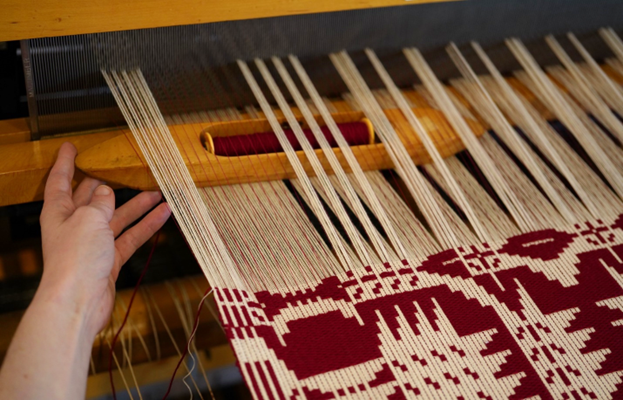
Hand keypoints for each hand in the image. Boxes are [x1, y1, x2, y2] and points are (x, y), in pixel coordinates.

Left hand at [39, 142, 170, 337]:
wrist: (78, 301)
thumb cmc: (75, 259)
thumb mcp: (89, 219)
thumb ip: (100, 202)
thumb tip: (106, 191)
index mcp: (59, 212)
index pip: (60, 181)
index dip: (66, 163)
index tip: (71, 147)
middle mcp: (75, 225)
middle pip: (92, 199)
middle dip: (106, 183)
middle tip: (121, 169)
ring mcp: (93, 243)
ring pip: (117, 217)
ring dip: (136, 205)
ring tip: (157, 191)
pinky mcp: (109, 260)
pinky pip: (130, 236)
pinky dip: (146, 225)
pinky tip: (163, 215)